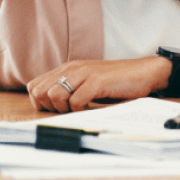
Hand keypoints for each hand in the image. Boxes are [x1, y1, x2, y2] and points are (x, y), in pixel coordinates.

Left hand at [27, 57, 171, 112]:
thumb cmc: (117, 82)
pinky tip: (92, 108)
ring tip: (80, 109)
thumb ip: (70, 89)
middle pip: (39, 91)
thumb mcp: (88, 83)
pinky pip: (76, 100)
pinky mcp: (97, 81)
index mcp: (67, 68)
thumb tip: (51, 107)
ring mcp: (84, 73)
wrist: (144, 72)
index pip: (34, 86)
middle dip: (49, 108)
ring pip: (54, 95)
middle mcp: (72, 68)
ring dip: (64, 109)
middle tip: (68, 111)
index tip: (58, 110)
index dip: (41, 103)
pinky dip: (80, 110)